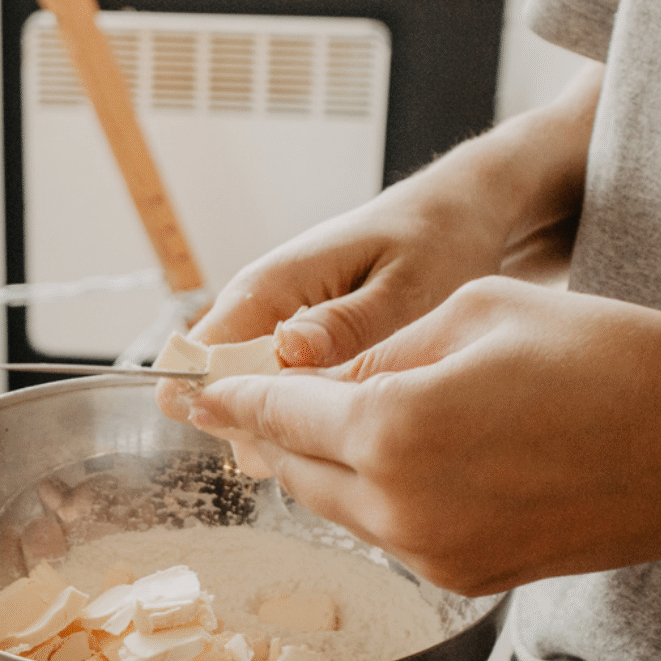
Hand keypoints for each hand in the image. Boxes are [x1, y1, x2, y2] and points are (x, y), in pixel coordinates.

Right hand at [156, 64, 601, 420]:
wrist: (459, 211)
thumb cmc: (438, 241)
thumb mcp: (406, 286)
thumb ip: (346, 325)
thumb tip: (286, 351)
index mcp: (271, 286)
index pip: (202, 358)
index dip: (224, 410)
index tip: (282, 445)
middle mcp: (258, 304)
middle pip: (220, 386)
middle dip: (262, 428)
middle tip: (336, 449)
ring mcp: (275, 321)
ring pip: (249, 392)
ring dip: (288, 425)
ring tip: (355, 438)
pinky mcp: (298, 336)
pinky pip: (281, 385)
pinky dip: (310, 412)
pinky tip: (358, 424)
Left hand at [185, 278, 660, 596]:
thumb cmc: (616, 362)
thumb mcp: (482, 313)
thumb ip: (389, 351)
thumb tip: (333, 381)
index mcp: (390, 431)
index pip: (277, 413)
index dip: (229, 394)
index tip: (191, 384)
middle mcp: (398, 508)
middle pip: (298, 470)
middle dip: (271, 432)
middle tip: (237, 400)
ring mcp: (435, 554)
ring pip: (345, 506)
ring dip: (329, 464)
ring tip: (323, 421)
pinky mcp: (472, 577)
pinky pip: (397, 530)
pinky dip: (384, 493)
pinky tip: (408, 456)